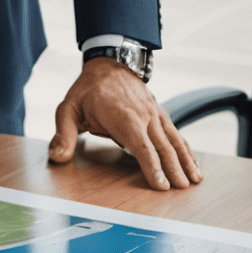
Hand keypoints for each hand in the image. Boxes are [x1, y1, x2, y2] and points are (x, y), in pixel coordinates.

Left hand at [50, 57, 202, 190]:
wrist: (108, 63)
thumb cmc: (86, 90)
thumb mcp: (67, 109)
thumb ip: (63, 134)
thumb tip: (56, 158)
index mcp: (123, 117)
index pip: (142, 147)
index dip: (152, 167)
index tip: (161, 185)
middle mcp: (144, 116)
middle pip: (162, 146)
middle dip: (173, 169)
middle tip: (181, 189)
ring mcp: (154, 114)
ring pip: (173, 140)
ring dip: (185, 160)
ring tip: (195, 180)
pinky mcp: (159, 113)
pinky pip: (175, 133)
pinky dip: (186, 149)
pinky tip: (193, 164)